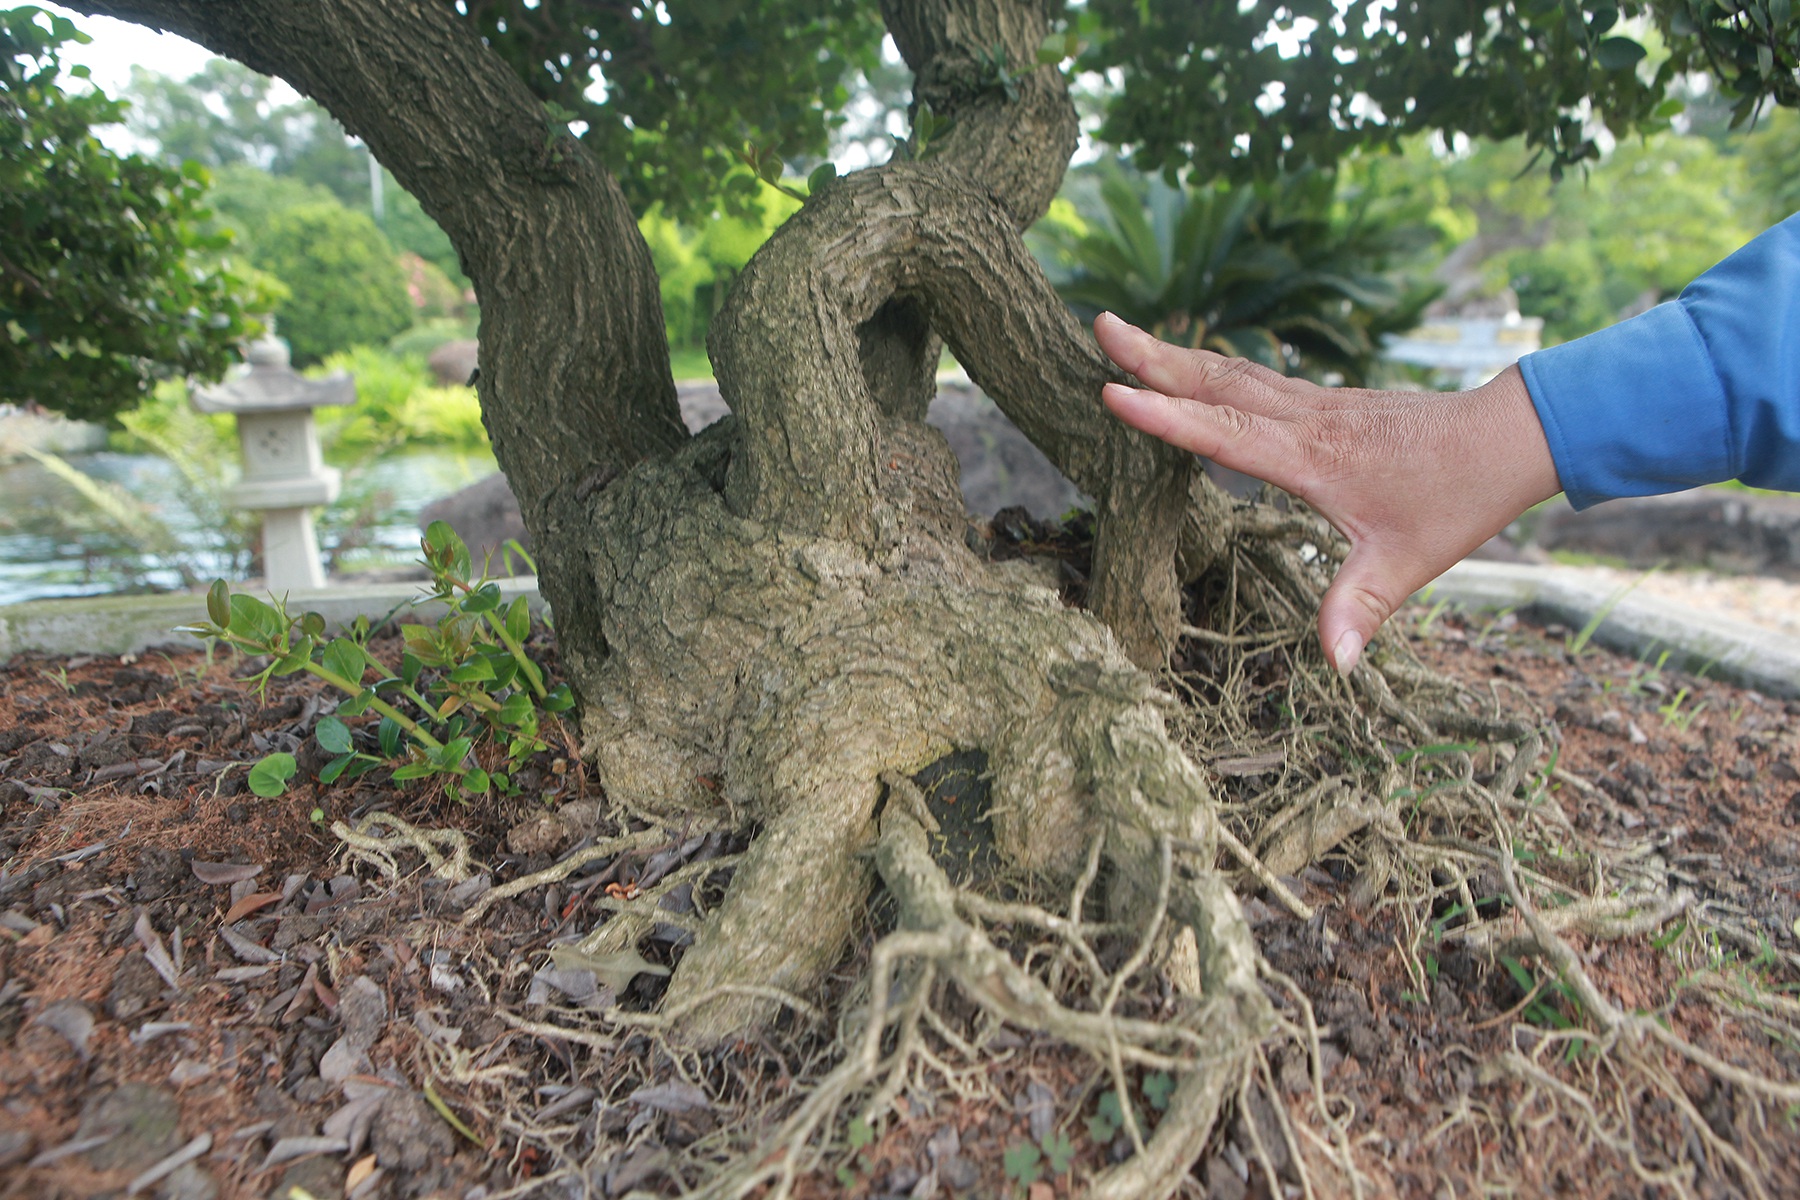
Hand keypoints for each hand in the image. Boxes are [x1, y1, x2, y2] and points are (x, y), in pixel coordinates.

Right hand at [1093, 312, 1561, 674]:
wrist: (1506, 439)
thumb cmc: (1456, 499)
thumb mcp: (1408, 562)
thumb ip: (1360, 608)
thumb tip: (1334, 662)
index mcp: (1314, 458)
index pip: (1225, 434)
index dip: (1167, 417)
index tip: (1114, 393)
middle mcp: (1306, 421)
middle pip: (1217, 383)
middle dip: (1154, 357)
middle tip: (1100, 327)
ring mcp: (1316, 405)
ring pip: (1233, 374)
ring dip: (1176, 355)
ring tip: (1125, 337)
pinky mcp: (1326, 403)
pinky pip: (1254, 380)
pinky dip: (1212, 369)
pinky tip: (1195, 368)